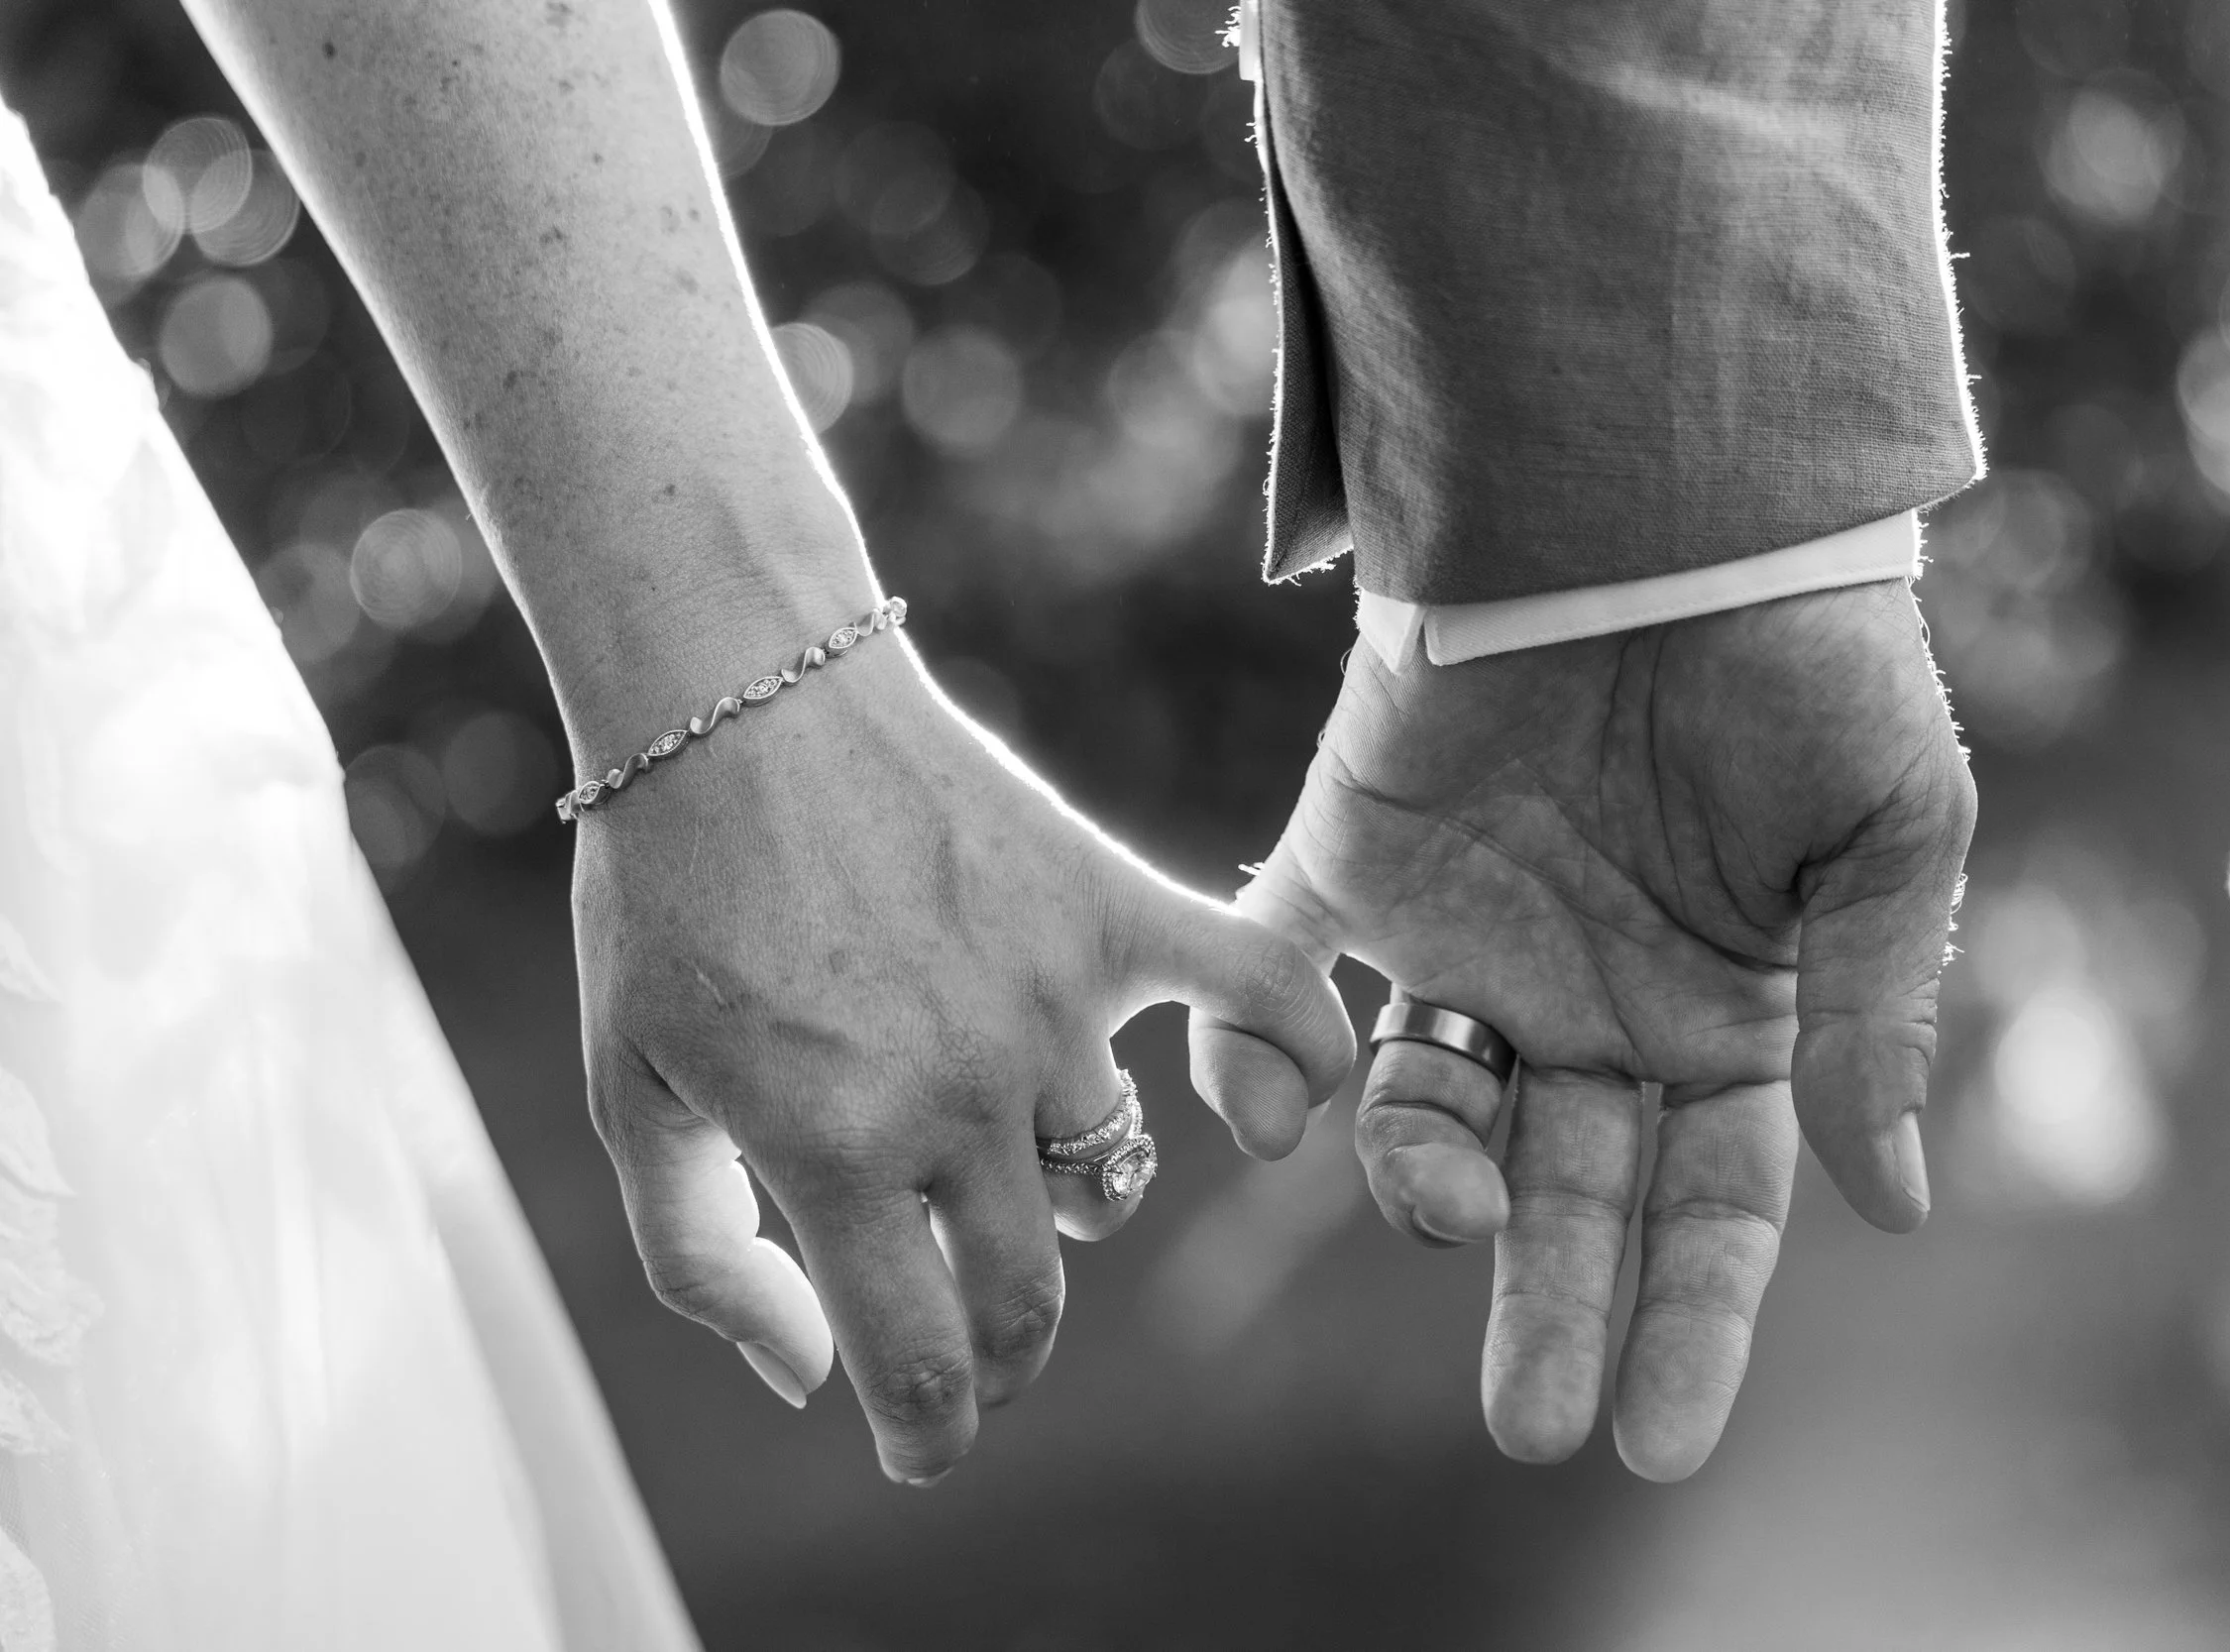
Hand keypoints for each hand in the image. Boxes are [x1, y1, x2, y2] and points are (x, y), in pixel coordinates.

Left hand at [575, 643, 1355, 1483]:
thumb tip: (804, 1382)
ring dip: (1060, 1206)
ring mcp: (1050, 1001)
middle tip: (959, 1351)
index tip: (917, 1443)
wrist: (735, 694)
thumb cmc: (666, 898)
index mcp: (833, 1146)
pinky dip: (1297, 1051)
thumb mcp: (627, 1093)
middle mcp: (960, 1091)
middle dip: (994, 1361)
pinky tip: (1285, 1107)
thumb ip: (703, 1261)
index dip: (925, 1434)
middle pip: (1028, 1299)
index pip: (922, 1360)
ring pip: (1105, 1175)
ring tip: (996, 1162)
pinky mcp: (1108, 907)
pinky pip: (1256, 990)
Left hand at [1192, 580, 1973, 1476]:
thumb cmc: (1803, 647)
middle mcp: (1587, 1002)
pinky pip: (1281, 986)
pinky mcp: (1348, 862)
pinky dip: (1254, 1057)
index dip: (1694, 1320)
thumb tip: (1894, 1205)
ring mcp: (1462, 940)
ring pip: (1425, 1112)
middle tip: (1532, 1423)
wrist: (1655, 487)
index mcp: (1724, 1012)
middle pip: (1565, 1191)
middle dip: (1550, 1306)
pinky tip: (1268, 1115)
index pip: (1710, 1203)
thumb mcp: (1893, 826)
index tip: (1662, 1439)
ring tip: (1446, 1205)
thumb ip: (1879, 1011)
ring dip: (1422, 1185)